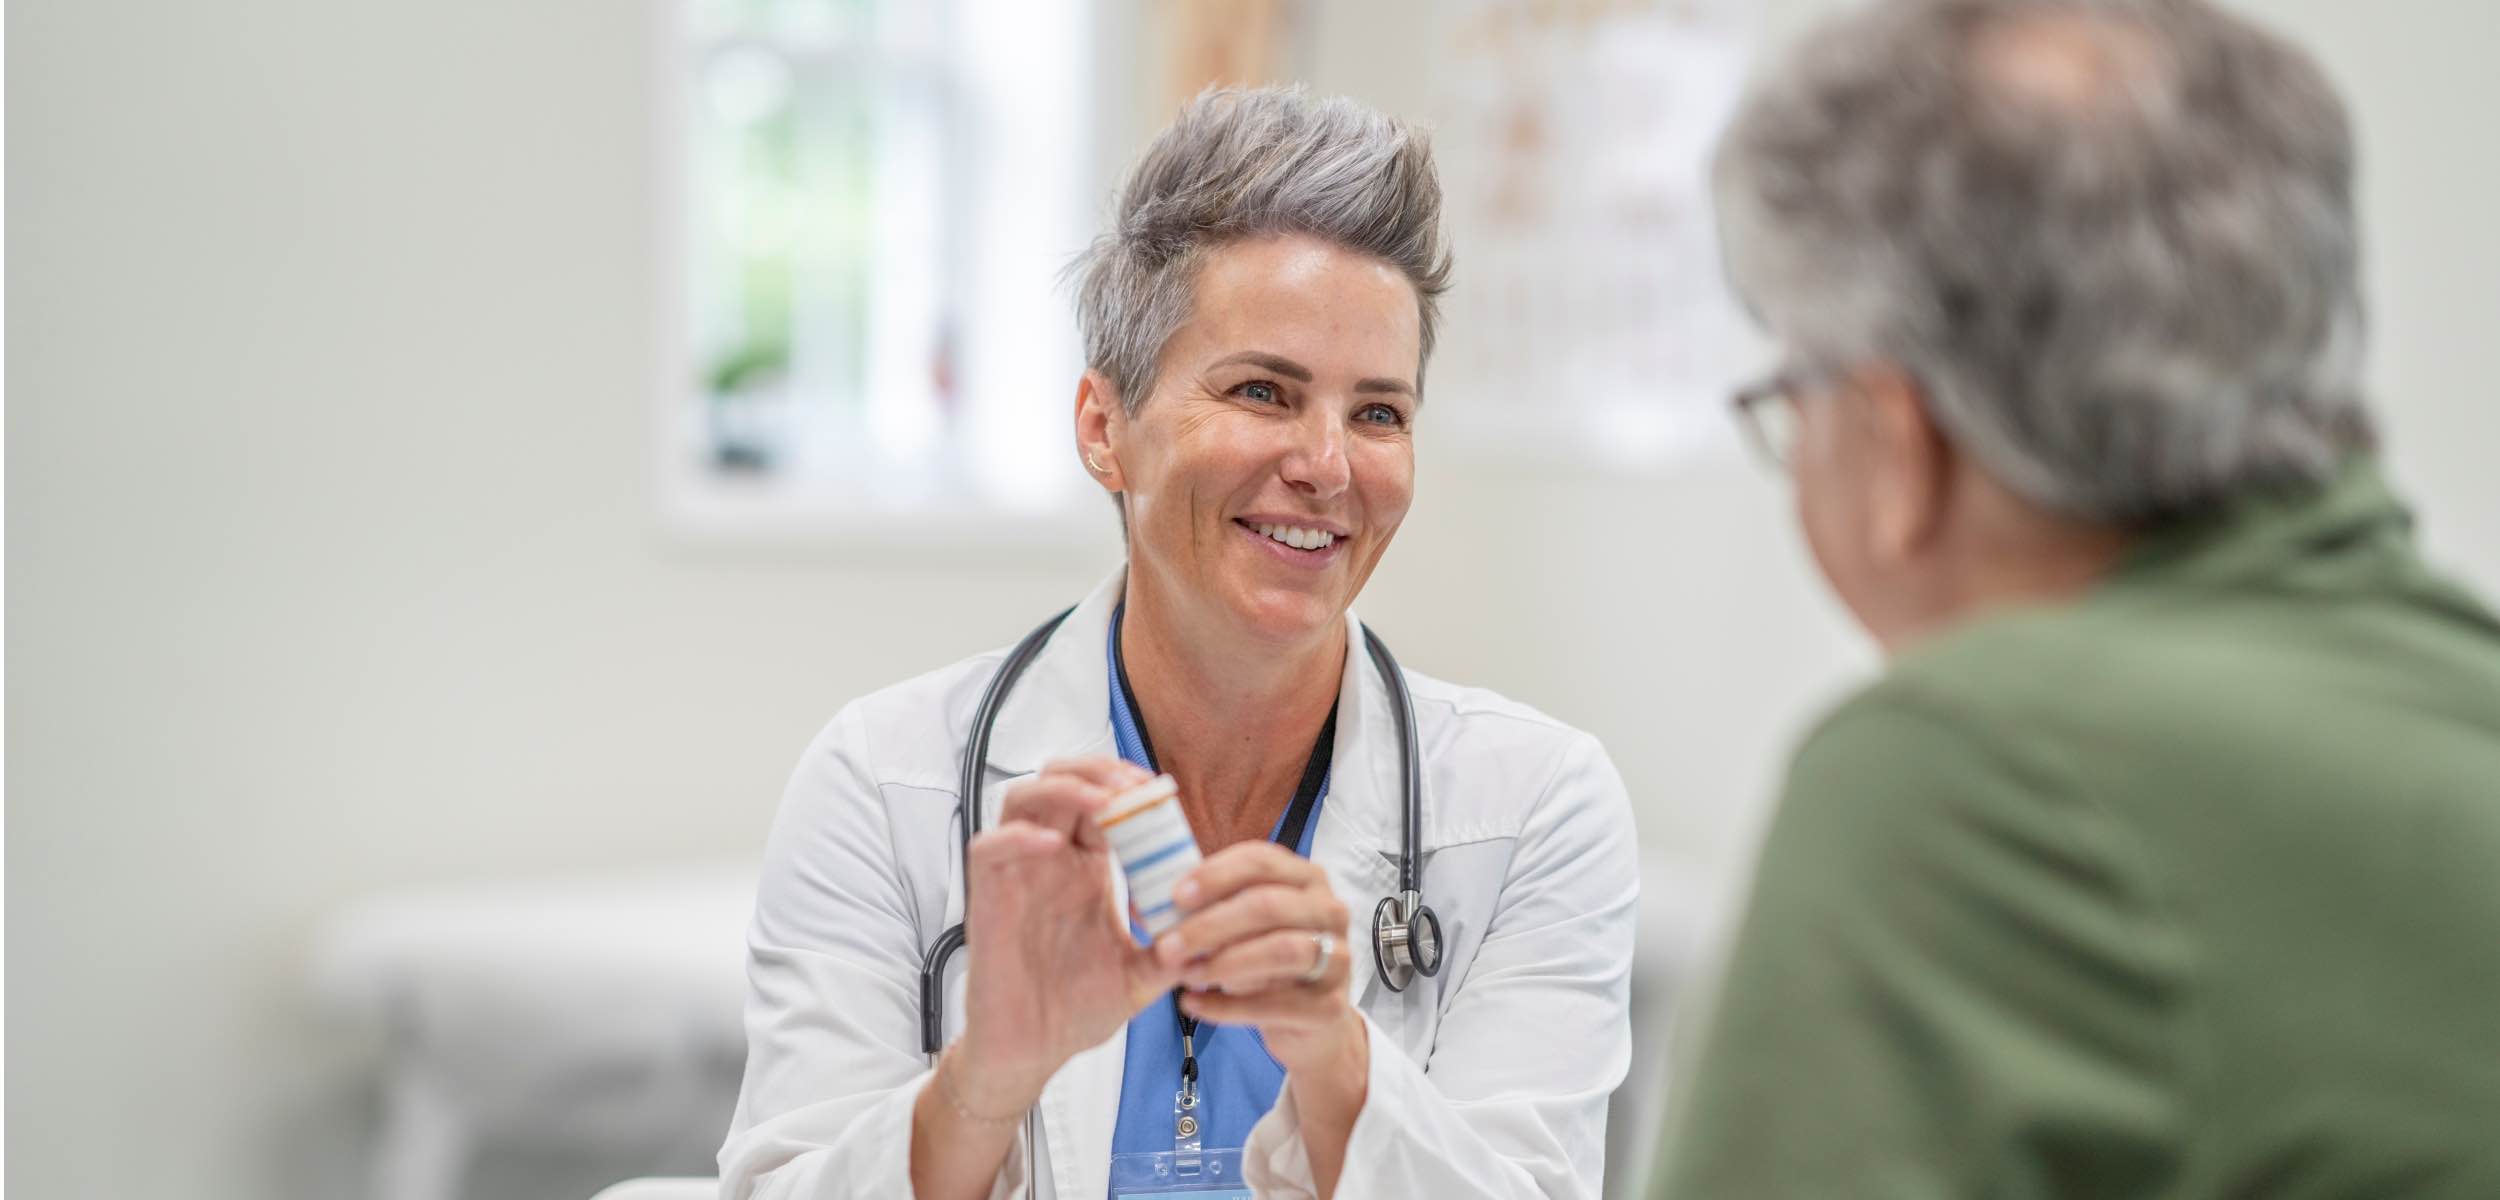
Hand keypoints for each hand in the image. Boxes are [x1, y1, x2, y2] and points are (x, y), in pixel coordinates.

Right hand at [956, 757, 1180, 1111]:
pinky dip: (1020, 836)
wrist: (1032, 1052)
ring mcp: (1016, 875)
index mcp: (1084, 867)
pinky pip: (990, 846)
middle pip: (1061, 780)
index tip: (1161, 792)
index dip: (1127, 785)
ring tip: (1102, 805)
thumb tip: (1219, 930)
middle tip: (1133, 789)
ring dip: (1064, 789)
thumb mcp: (1141, 975)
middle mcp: (1049, 861)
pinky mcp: (987, 897)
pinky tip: (1054, 845)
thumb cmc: (1075, 1010)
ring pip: (1023, 797)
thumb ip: (1175, 949)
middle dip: (1098, 771)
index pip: (1101, 801)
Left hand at [1154, 841, 1366, 1075]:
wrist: (1309, 1024)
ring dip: (1222, 964)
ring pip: (1279, 951)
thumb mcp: (1243, 927)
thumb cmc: (1266, 962)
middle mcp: (1329, 910)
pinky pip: (1275, 1003)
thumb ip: (1208, 908)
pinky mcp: (1330, 1005)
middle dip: (1209, 926)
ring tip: (1185, 977)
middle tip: (1166, 947)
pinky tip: (1194, 1006)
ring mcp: (1337, 957)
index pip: (1261, 860)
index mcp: (1305, 878)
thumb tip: (1143, 904)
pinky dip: (1227, 1007)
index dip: (1216, 874)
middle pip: (1267, 905)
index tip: (1175, 895)